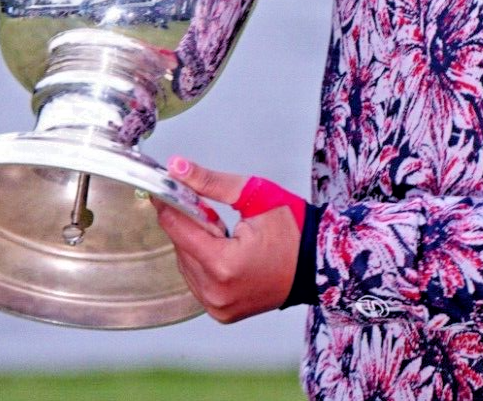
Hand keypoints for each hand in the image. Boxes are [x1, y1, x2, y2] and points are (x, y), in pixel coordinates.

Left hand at [154, 157, 300, 322]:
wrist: (320, 262)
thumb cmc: (294, 230)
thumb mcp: (254, 195)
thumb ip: (210, 182)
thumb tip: (177, 168)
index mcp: (223, 264)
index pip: (179, 229)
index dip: (169, 205)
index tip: (163, 189)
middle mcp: (216, 292)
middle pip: (181, 248)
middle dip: (191, 225)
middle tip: (210, 210)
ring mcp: (218, 307)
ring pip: (186, 266)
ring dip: (196, 245)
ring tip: (226, 234)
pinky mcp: (222, 313)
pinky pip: (198, 282)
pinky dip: (204, 264)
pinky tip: (226, 253)